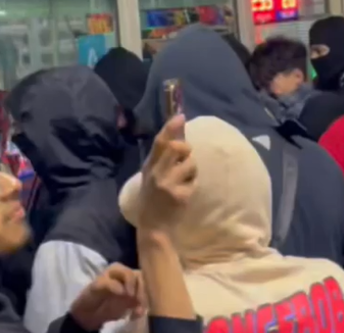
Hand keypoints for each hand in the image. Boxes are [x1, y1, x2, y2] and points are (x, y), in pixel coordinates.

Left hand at [70, 263, 144, 330]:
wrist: (89, 314)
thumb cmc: (90, 297)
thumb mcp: (95, 289)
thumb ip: (108, 285)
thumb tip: (123, 290)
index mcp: (116, 270)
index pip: (129, 273)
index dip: (131, 283)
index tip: (128, 295)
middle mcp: (126, 276)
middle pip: (141, 280)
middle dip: (141, 292)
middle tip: (137, 303)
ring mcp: (131, 288)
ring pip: (144, 290)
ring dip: (144, 301)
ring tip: (137, 312)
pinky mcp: (134, 300)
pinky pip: (143, 302)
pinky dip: (142, 308)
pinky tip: (135, 315)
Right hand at [137, 115, 196, 233]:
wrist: (153, 227)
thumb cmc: (153, 199)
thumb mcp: (152, 176)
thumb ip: (162, 157)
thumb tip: (176, 134)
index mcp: (149, 167)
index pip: (160, 143)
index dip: (170, 128)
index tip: (180, 116)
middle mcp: (157, 173)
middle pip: (178, 148)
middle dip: (186, 149)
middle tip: (185, 157)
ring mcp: (169, 184)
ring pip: (190, 164)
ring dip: (191, 171)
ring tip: (183, 181)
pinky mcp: (181, 195)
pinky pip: (194, 181)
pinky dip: (192, 185)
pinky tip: (183, 194)